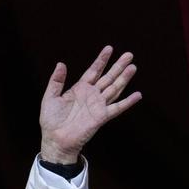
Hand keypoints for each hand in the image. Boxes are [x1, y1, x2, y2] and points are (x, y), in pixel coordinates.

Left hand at [38, 46, 140, 163]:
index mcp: (80, 89)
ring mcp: (98, 105)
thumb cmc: (51, 121)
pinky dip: (128, 102)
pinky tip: (138, 95)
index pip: (93, 71)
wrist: (55, 139)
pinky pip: (117, 108)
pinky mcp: (101, 117)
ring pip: (114, 89)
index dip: (101, 60)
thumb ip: (56, 81)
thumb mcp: (50, 97)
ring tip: (133, 67)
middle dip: (118, 66)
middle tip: (129, 54)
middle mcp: (91, 95)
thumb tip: (61, 63)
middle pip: (108, 77)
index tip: (109, 49)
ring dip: (124, 78)